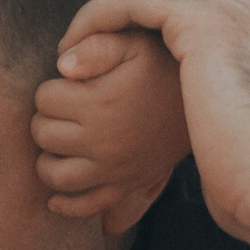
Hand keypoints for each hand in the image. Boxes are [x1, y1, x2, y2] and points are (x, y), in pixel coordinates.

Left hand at [31, 27, 188, 232]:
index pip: (43, 99)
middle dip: (47, 117)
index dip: (51, 87)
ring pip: (53, 175)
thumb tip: (59, 66)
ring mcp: (113, 171)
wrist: (207, 102)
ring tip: (61, 139)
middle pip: (43, 135)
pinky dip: (64, 203)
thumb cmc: (163, 65)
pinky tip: (57, 193)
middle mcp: (103, 143)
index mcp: (101, 103)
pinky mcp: (124, 188)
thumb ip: (94, 45)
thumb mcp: (134, 42)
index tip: (70, 83)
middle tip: (66, 108)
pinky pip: (83, 207)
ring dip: (48, 157)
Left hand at [48, 0, 249, 249]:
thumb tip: (225, 112)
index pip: (210, 3)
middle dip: (134, 17)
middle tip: (94, 53)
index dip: (164, 26)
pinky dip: (96, 20)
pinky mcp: (204, 18)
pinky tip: (72, 55)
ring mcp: (237, 7)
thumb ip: (244, 97)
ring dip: (105, 18)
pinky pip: (130, 0)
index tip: (128, 60)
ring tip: (74, 53)